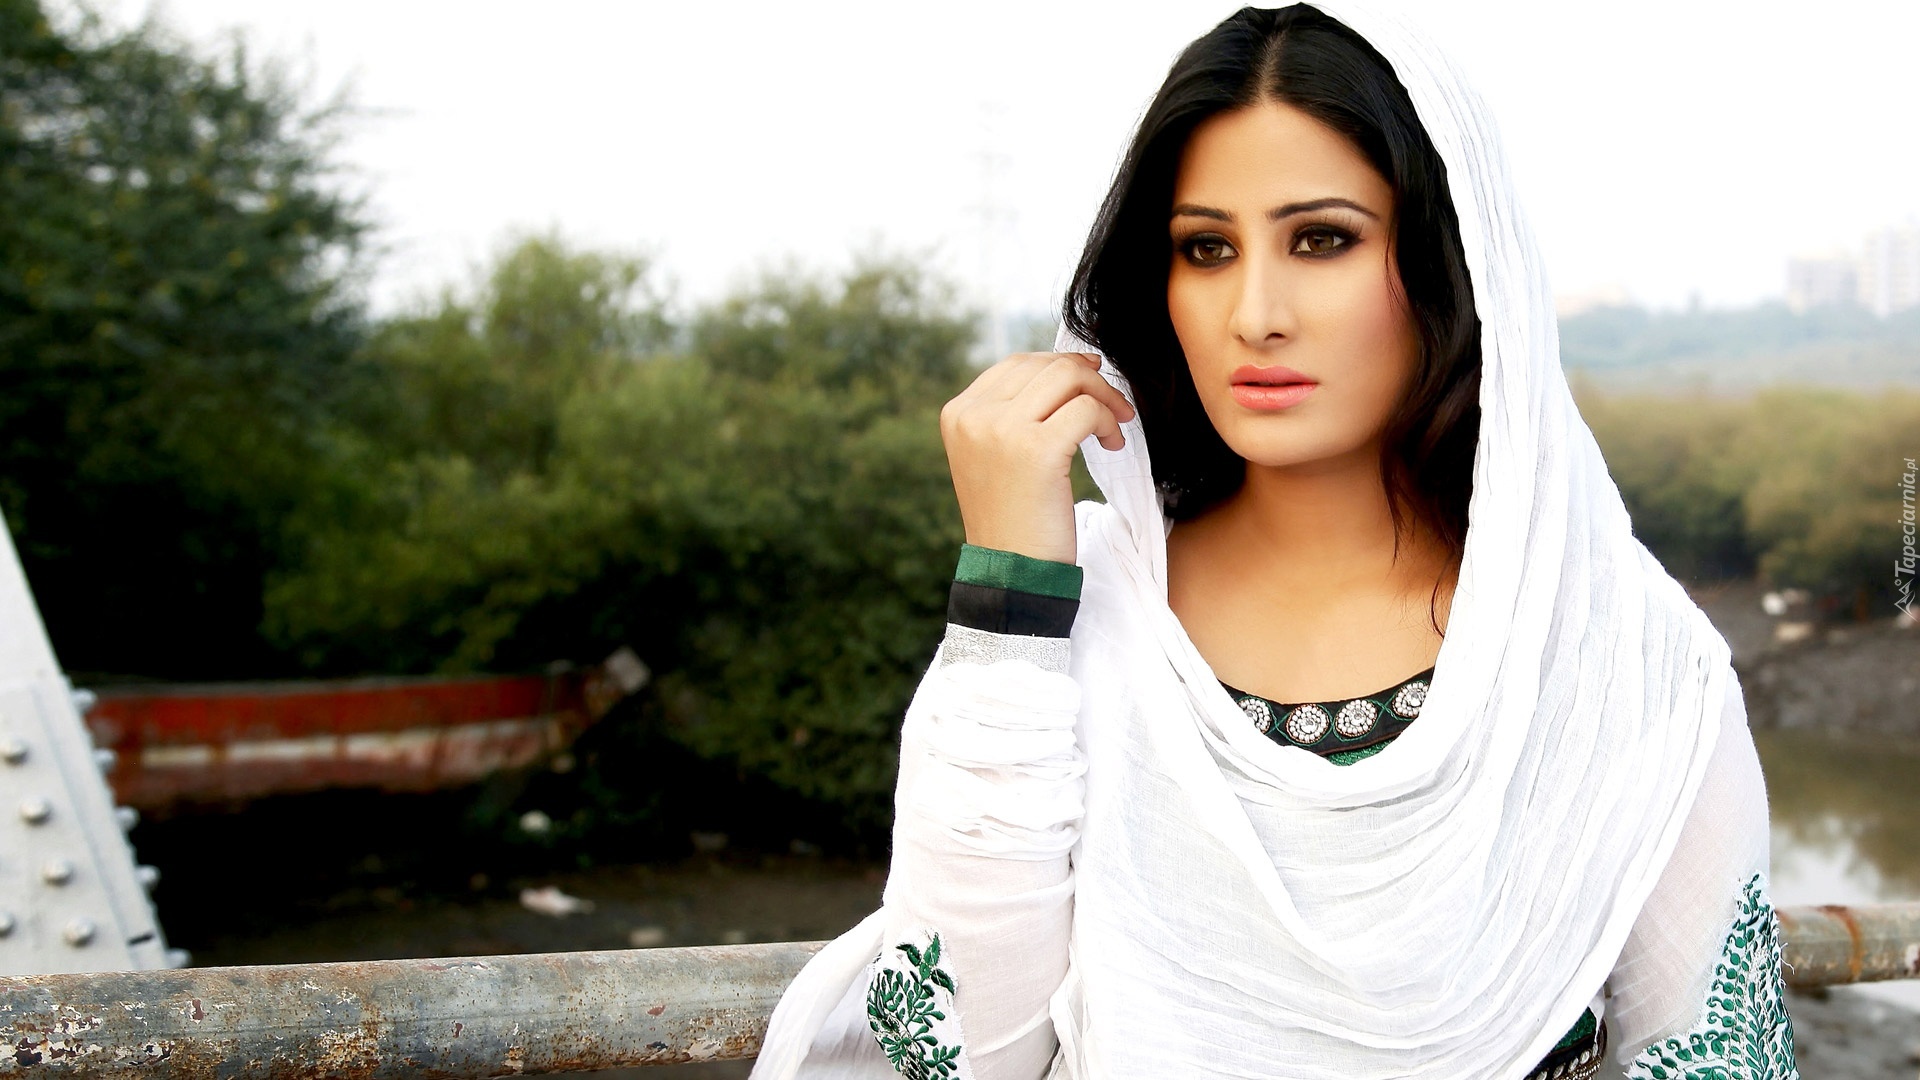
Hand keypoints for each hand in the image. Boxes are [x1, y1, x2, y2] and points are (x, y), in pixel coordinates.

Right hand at [939, 352, 1134, 564]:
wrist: (1010, 571)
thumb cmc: (1012, 518)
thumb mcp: (994, 457)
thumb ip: (1013, 414)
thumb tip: (1070, 368)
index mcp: (958, 414)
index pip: (1017, 364)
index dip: (1061, 367)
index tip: (1091, 383)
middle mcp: (974, 416)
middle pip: (1046, 366)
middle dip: (1089, 380)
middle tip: (1114, 408)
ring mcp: (1001, 430)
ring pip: (1069, 379)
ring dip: (1103, 397)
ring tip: (1114, 427)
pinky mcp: (1036, 450)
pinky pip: (1087, 410)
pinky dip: (1108, 422)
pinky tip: (1112, 445)